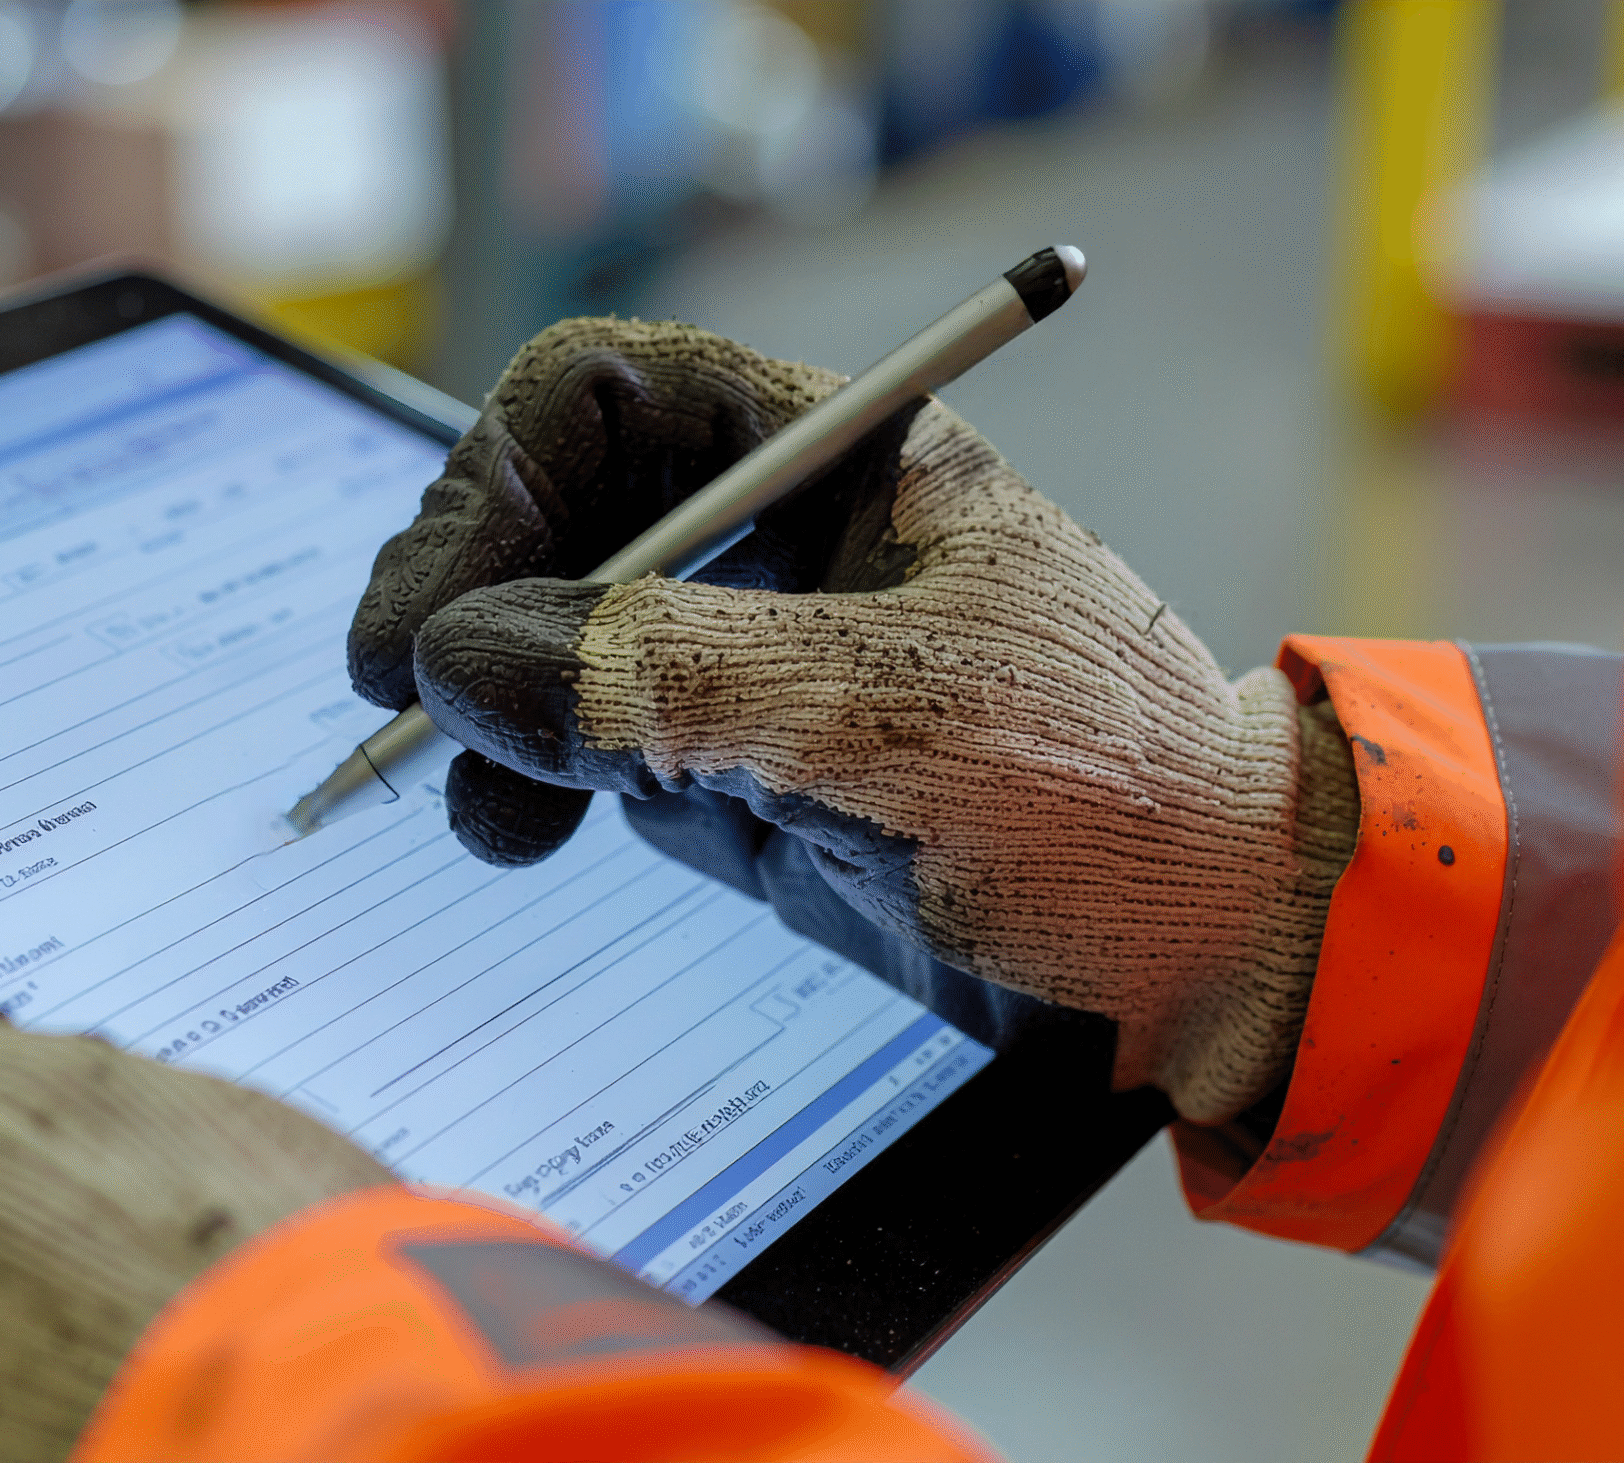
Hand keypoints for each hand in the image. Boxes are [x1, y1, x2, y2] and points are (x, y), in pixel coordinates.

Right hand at [350, 319, 1358, 1120]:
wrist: (1214, 958)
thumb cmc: (1111, 798)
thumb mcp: (893, 719)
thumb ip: (674, 679)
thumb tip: (462, 666)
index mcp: (834, 452)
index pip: (601, 400)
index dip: (486, 486)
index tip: (425, 618)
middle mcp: (771, 538)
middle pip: (548, 515)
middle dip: (470, 605)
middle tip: (409, 710)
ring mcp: (742, 658)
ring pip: (546, 641)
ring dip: (487, 714)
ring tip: (488, 816)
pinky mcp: (730, 771)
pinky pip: (586, 748)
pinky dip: (528, 784)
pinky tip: (522, 834)